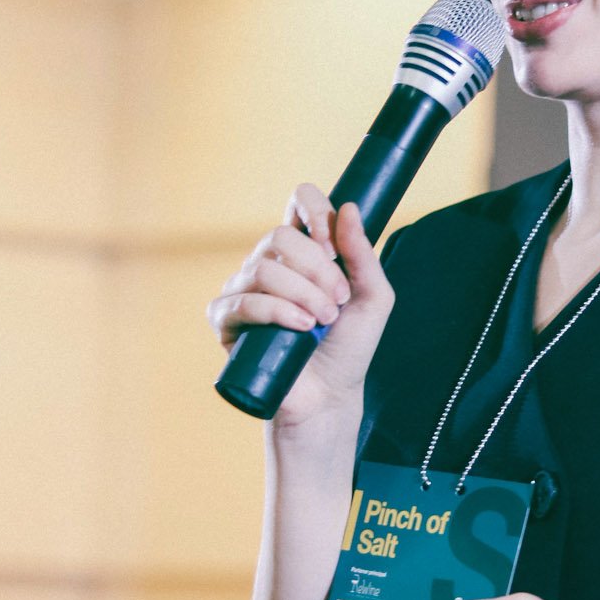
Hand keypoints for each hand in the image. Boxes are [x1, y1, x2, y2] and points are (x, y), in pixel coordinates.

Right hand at [206, 185, 394, 428]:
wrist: (330, 396)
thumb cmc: (350, 348)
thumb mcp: (373, 299)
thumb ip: (363, 255)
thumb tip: (347, 207)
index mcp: (303, 252)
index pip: (298, 203)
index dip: (314, 213)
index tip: (333, 245)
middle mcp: (269, 264)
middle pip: (279, 235)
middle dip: (317, 268)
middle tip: (338, 302)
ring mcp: (243, 290)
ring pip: (263, 269)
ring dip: (302, 294)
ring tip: (321, 322)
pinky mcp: (226, 321)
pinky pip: (242, 302)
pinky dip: (276, 311)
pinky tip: (301, 328)